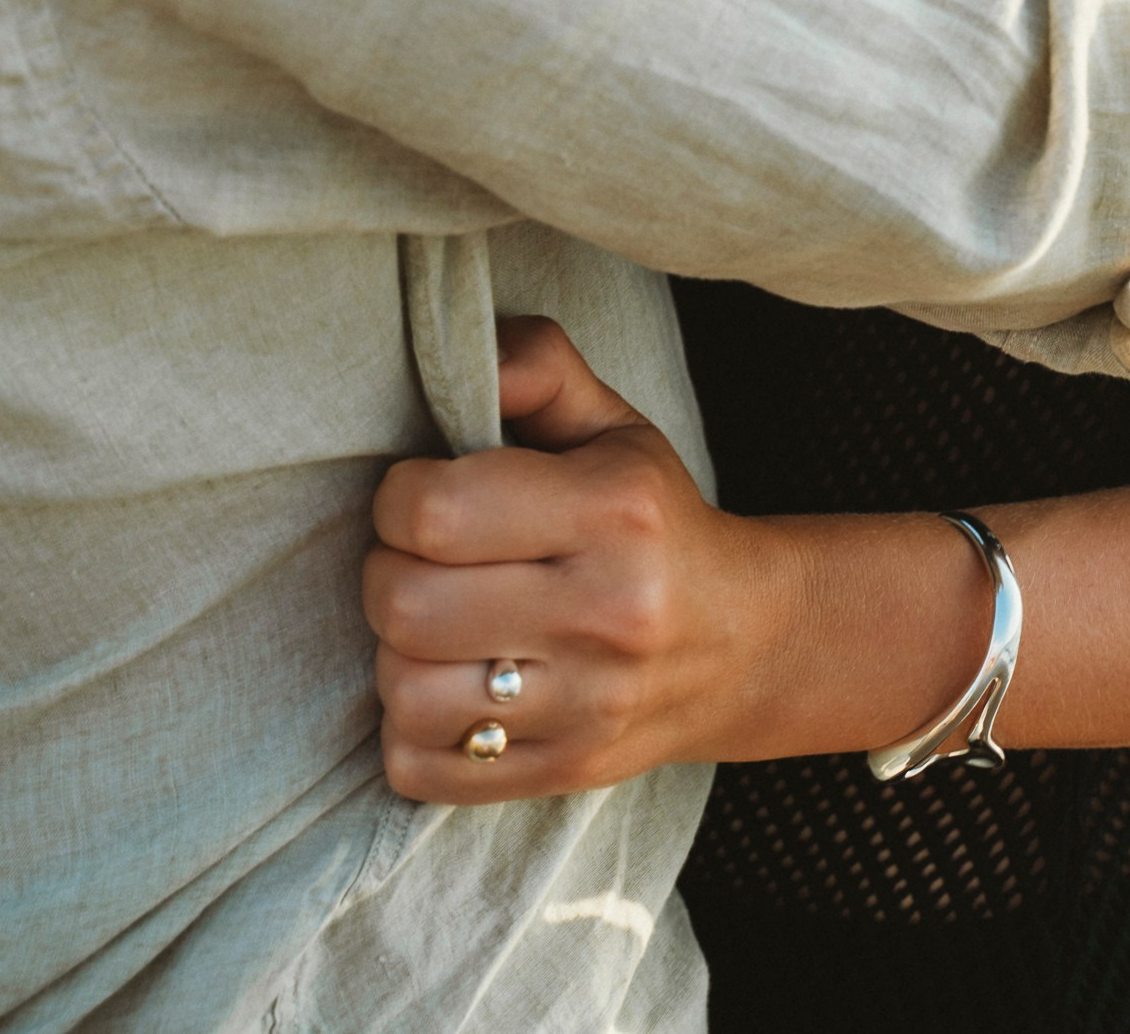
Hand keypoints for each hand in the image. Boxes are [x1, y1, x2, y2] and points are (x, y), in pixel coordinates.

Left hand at [366, 318, 789, 796]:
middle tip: (419, 561)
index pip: (435, 512)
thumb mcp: (611, 422)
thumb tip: (470, 357)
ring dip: (397, 656)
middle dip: (387, 574)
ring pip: (406, 695)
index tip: (421, 496)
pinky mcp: (562, 772)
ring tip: (434, 627)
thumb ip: (538, 365)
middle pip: (406, 608)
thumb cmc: (652, 517)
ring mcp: (586, 707)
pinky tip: (451, 688)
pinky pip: (420, 769)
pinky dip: (411, 731)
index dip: (399, 498)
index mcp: (613, 510)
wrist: (741, 642)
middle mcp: (606, 613)